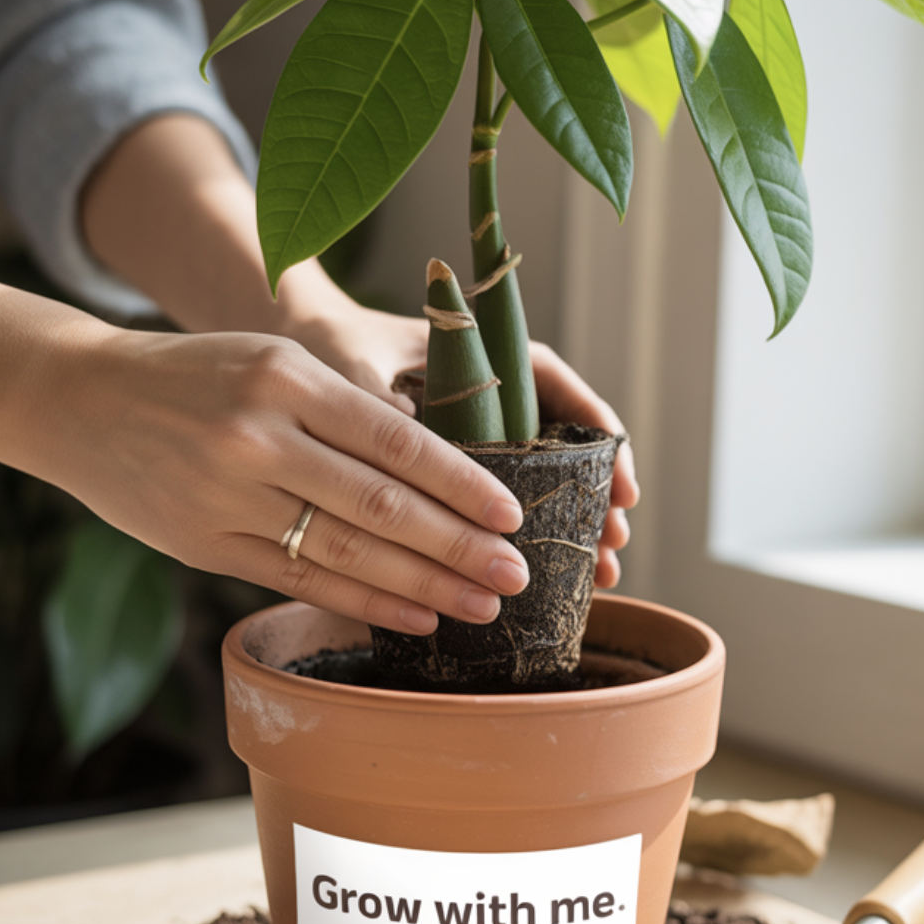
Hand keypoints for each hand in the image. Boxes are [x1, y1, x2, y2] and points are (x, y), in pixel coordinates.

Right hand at [52, 328, 531, 634]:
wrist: (81, 400)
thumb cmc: (197, 377)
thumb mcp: (273, 365)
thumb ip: (346, 411)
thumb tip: (440, 473)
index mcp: (287, 378)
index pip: (397, 440)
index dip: (462, 483)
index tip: (512, 514)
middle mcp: (259, 437)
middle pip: (382, 505)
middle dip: (459, 546)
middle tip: (516, 574)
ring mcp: (228, 497)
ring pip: (347, 553)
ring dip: (424, 586)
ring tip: (480, 604)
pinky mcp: (206, 546)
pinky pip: (301, 583)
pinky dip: (364, 604)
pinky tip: (414, 616)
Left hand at [298, 305, 638, 589]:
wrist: (302, 350)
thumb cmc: (334, 345)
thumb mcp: (356, 365)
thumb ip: (378, 396)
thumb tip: (408, 432)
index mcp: (484, 356)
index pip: (560, 390)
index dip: (600, 438)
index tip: (621, 483)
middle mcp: (490, 397)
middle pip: (563, 446)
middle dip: (596, 497)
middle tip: (615, 543)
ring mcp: (476, 437)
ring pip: (540, 482)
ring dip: (572, 525)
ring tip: (598, 574)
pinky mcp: (450, 474)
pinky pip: (497, 506)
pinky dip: (523, 539)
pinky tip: (545, 578)